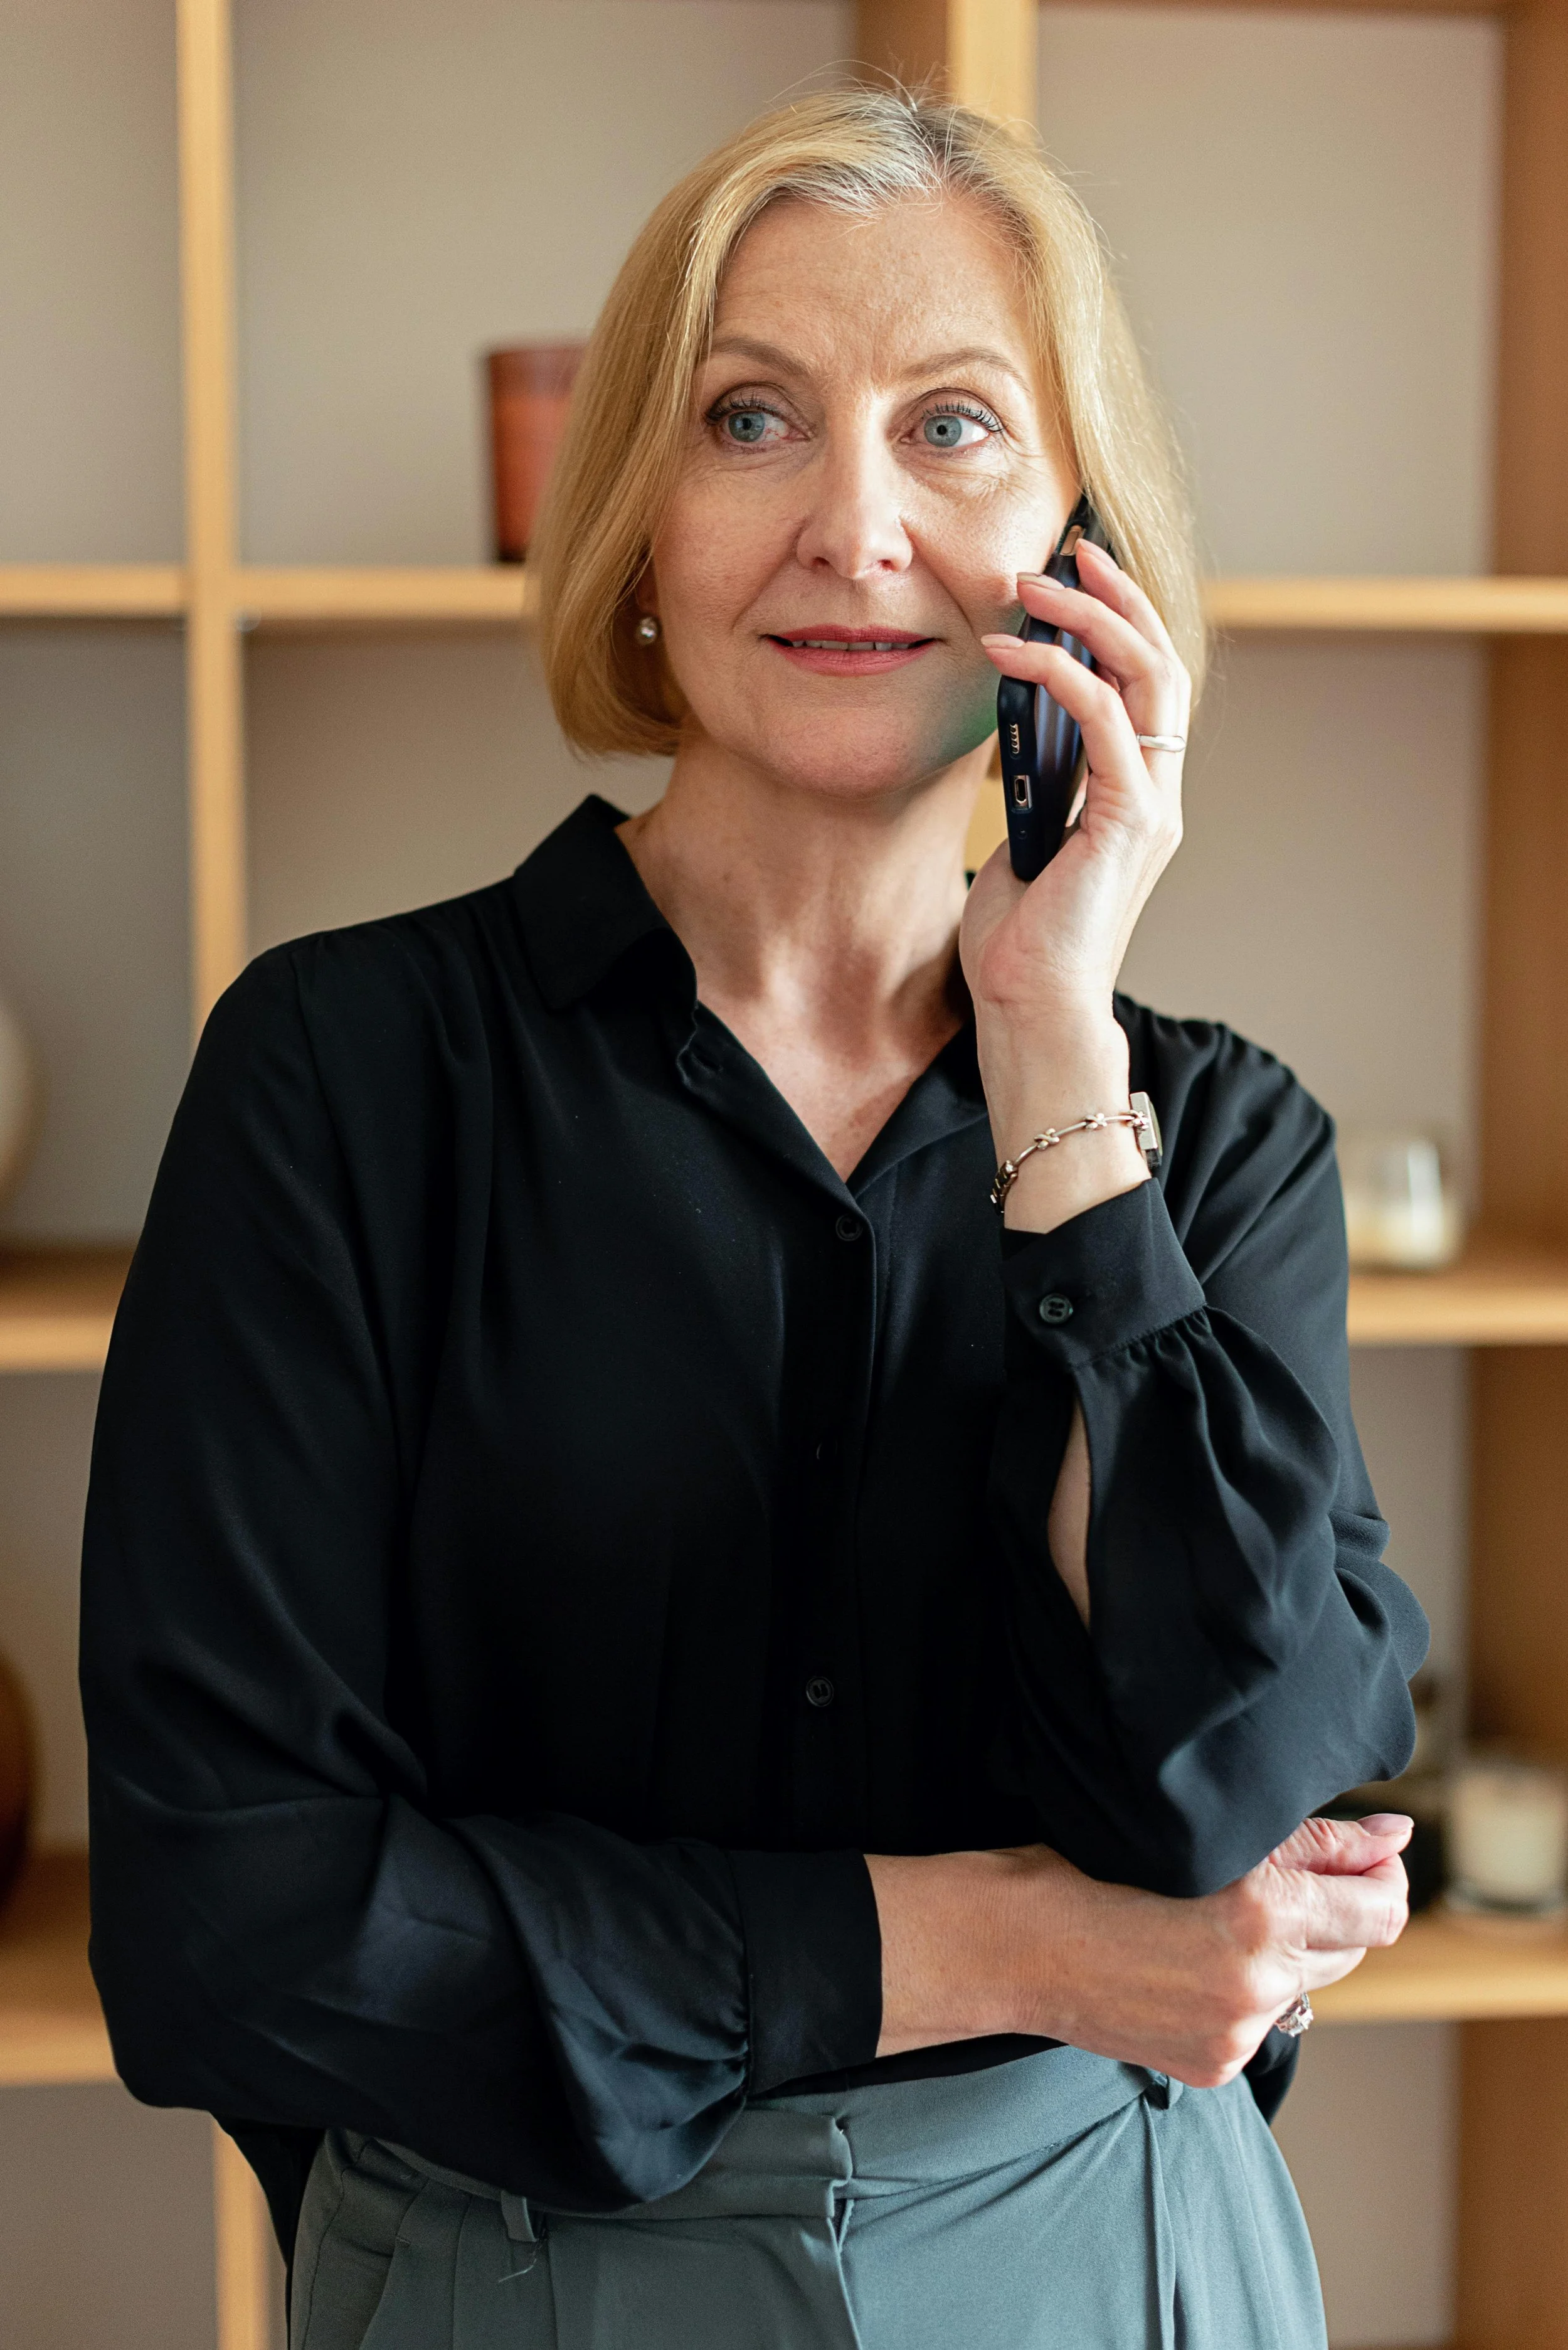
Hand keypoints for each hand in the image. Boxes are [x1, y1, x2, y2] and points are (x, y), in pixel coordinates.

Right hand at [868, 1814, 1410, 2087]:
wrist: (1014, 1943)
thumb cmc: (1093, 1866)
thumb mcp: (1207, 1836)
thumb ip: (1314, 1841)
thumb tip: (1394, 1836)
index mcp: (1263, 1914)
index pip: (1382, 1907)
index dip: (1382, 1875)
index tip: (1367, 1854)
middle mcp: (1260, 1983)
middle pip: (1353, 1946)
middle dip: (1333, 1908)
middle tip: (1279, 1875)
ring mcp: (1238, 2035)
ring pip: (1307, 1984)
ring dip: (1289, 1949)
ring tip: (1221, 1916)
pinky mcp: (1215, 2066)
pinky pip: (1262, 2021)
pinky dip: (1245, 1990)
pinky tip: (1192, 1960)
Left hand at [962, 541, 1189, 1027]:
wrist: (1034, 1010)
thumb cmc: (1020, 941)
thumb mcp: (1025, 840)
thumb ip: (1036, 785)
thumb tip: (1013, 726)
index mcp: (1136, 796)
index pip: (1145, 686)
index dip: (1119, 622)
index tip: (1075, 577)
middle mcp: (1157, 793)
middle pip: (1162, 664)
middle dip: (1117, 598)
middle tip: (1069, 552)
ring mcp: (1151, 806)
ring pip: (1146, 678)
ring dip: (1090, 620)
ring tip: (1032, 585)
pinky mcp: (1129, 823)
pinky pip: (1107, 722)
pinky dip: (1062, 675)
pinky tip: (1013, 655)